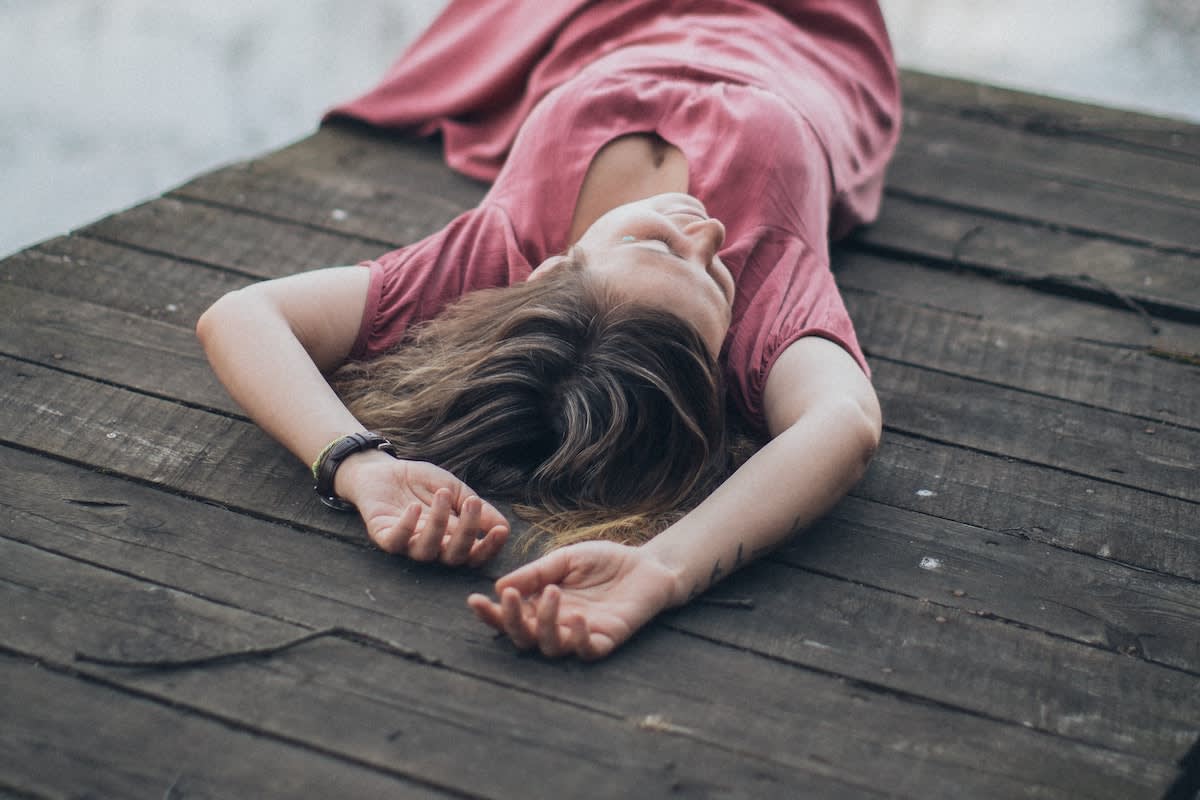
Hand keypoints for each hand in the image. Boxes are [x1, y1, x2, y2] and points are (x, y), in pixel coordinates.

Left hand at [337, 452, 508, 565]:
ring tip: (443, 495)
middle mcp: (431, 547)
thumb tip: (504, 526)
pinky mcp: (383, 536)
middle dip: (467, 533)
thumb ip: (477, 508)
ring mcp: (407, 543)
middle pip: (453, 557)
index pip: (473, 554)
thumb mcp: (456, 490)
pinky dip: (406, 526)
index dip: (488, 548)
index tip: (501, 530)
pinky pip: (395, 541)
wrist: (384, 469)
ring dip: (438, 524)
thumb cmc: (422, 483)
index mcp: (451, 539)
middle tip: (473, 504)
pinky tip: (414, 508)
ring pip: (426, 551)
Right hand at [468, 541, 677, 659]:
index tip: (473, 600)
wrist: (647, 563)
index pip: (510, 617)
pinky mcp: (607, 640)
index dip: (490, 614)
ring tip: (551, 594)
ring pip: (551, 647)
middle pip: (524, 638)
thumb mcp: (564, 559)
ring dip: (545, 624)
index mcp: (541, 606)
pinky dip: (579, 639)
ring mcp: (581, 635)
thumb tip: (498, 586)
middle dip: (512, 621)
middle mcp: (557, 625)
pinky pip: (587, 651)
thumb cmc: (603, 562)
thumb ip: (535, 573)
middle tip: (510, 597)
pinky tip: (577, 617)